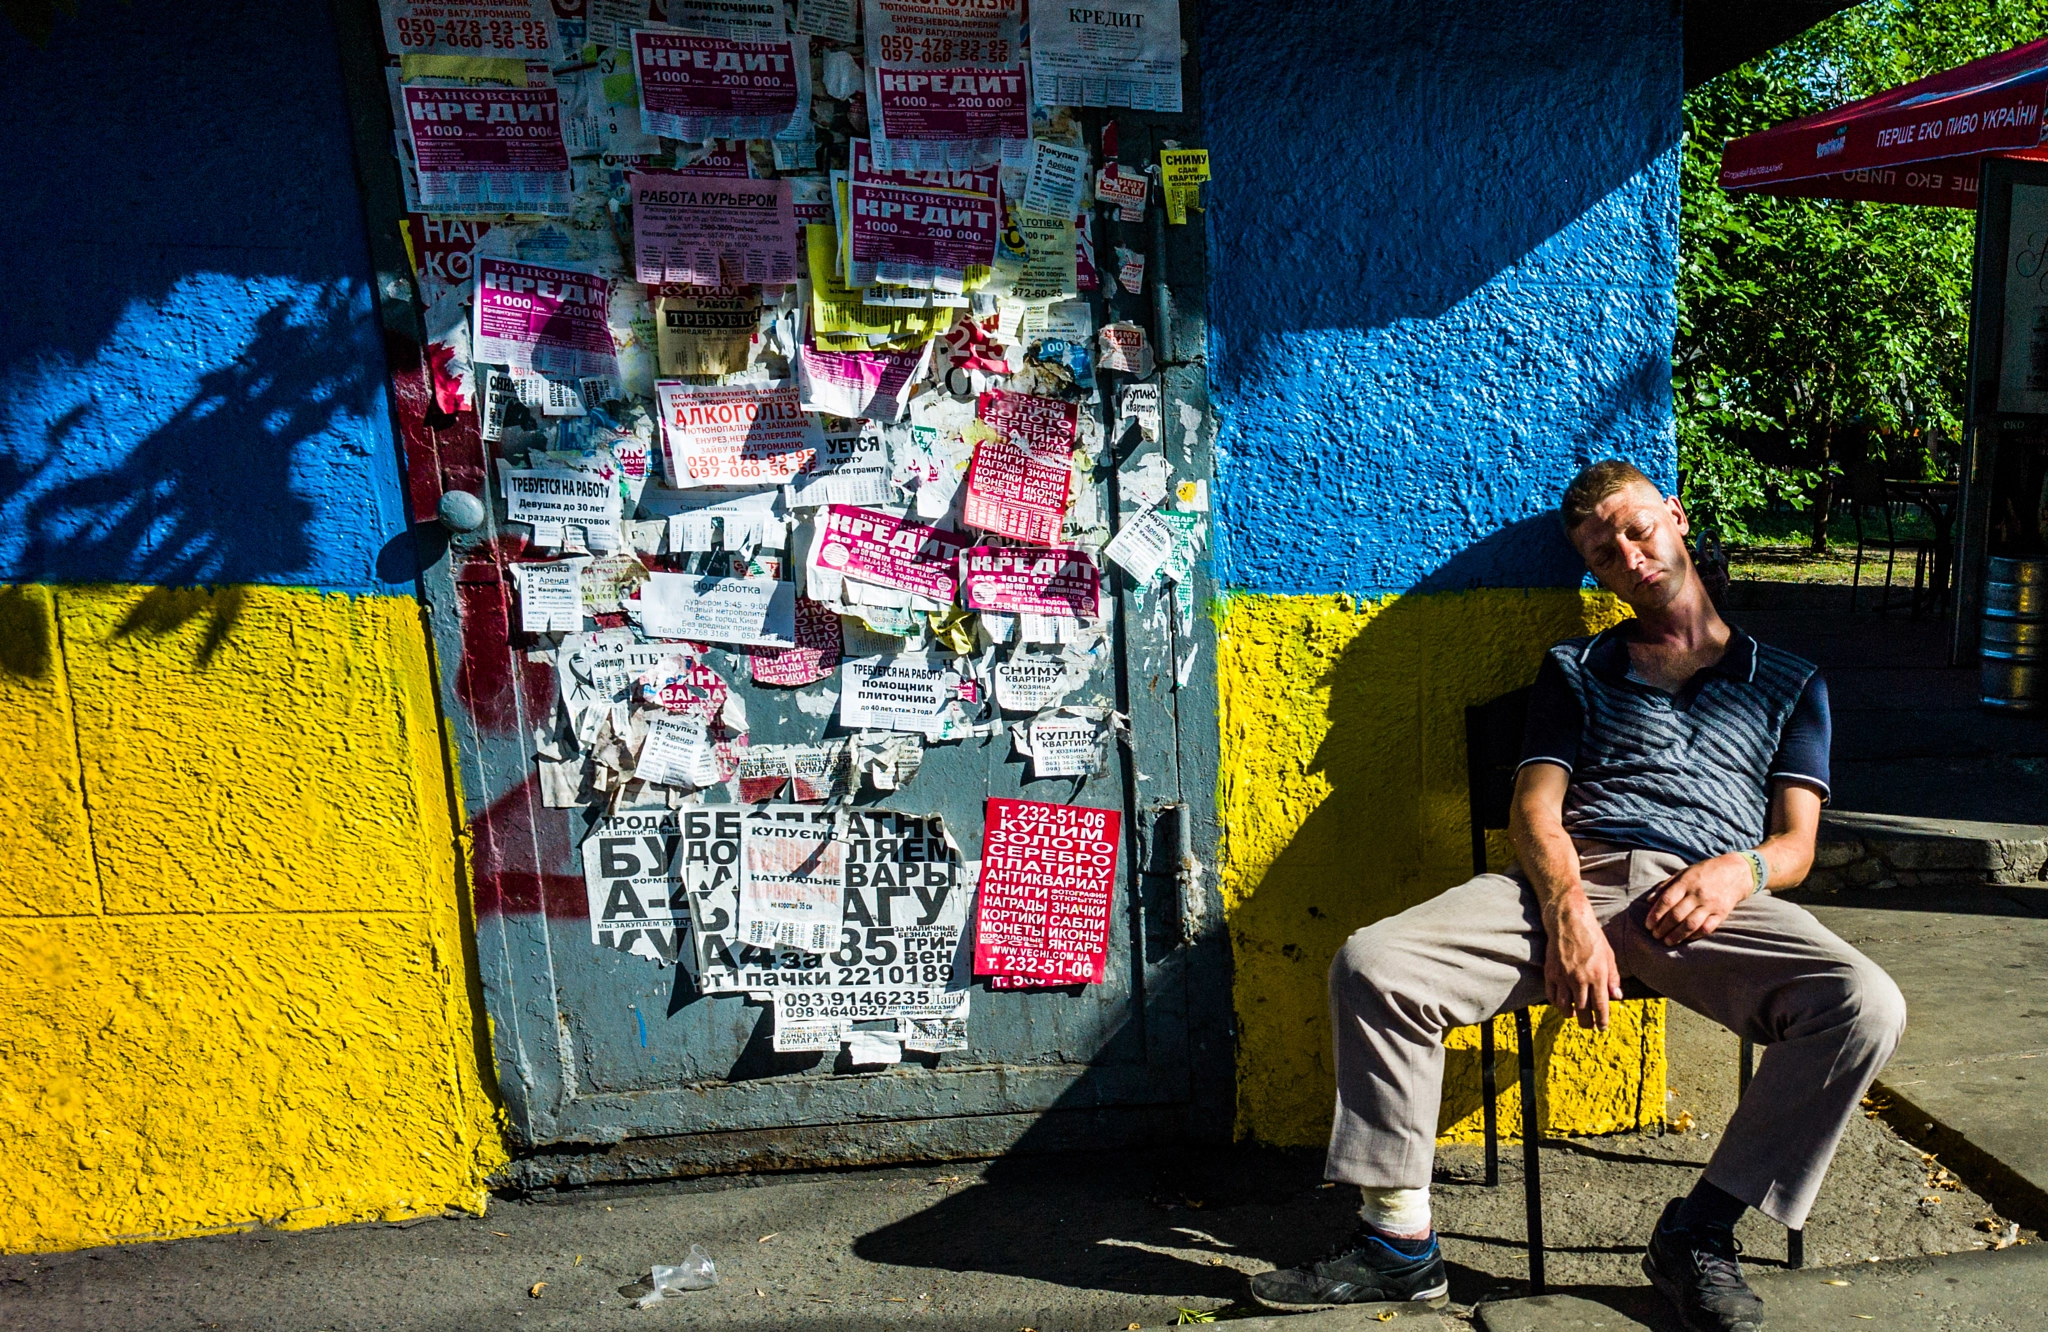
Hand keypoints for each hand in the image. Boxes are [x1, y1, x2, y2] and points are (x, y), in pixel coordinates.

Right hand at [1543, 891, 1622, 1030]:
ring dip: (1570, 1015)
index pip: (1600, 1007)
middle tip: (1589, 1026)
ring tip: (1574, 1016)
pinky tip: (1562, 1003)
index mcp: (1598, 976)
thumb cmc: (1592, 937)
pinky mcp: (1551, 972)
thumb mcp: (1609, 956)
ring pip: (1565, 1006)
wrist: (1569, 922)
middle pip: (1582, 1011)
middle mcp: (1580, 979)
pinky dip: (1556, 1003)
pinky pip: (1551, 995)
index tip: (1602, 1028)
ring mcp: (1563, 977)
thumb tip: (1617, 997)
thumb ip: (1613, 978)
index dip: (1602, 1021)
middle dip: (1587, 1023)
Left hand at [1644, 855, 1753, 945]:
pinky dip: (1694, 935)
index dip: (1655, 914)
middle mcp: (1697, 894)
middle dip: (1663, 928)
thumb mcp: (1683, 873)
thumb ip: (1666, 886)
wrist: (1737, 872)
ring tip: (1667, 941)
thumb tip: (1649, 901)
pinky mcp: (1722, 913)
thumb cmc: (1705, 872)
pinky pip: (1707, 928)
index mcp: (1686, 882)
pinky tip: (1685, 939)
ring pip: (1690, 924)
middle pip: (1676, 915)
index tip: (1648, 924)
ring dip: (1676, 935)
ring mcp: (1711, 904)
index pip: (1667, 901)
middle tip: (1655, 935)